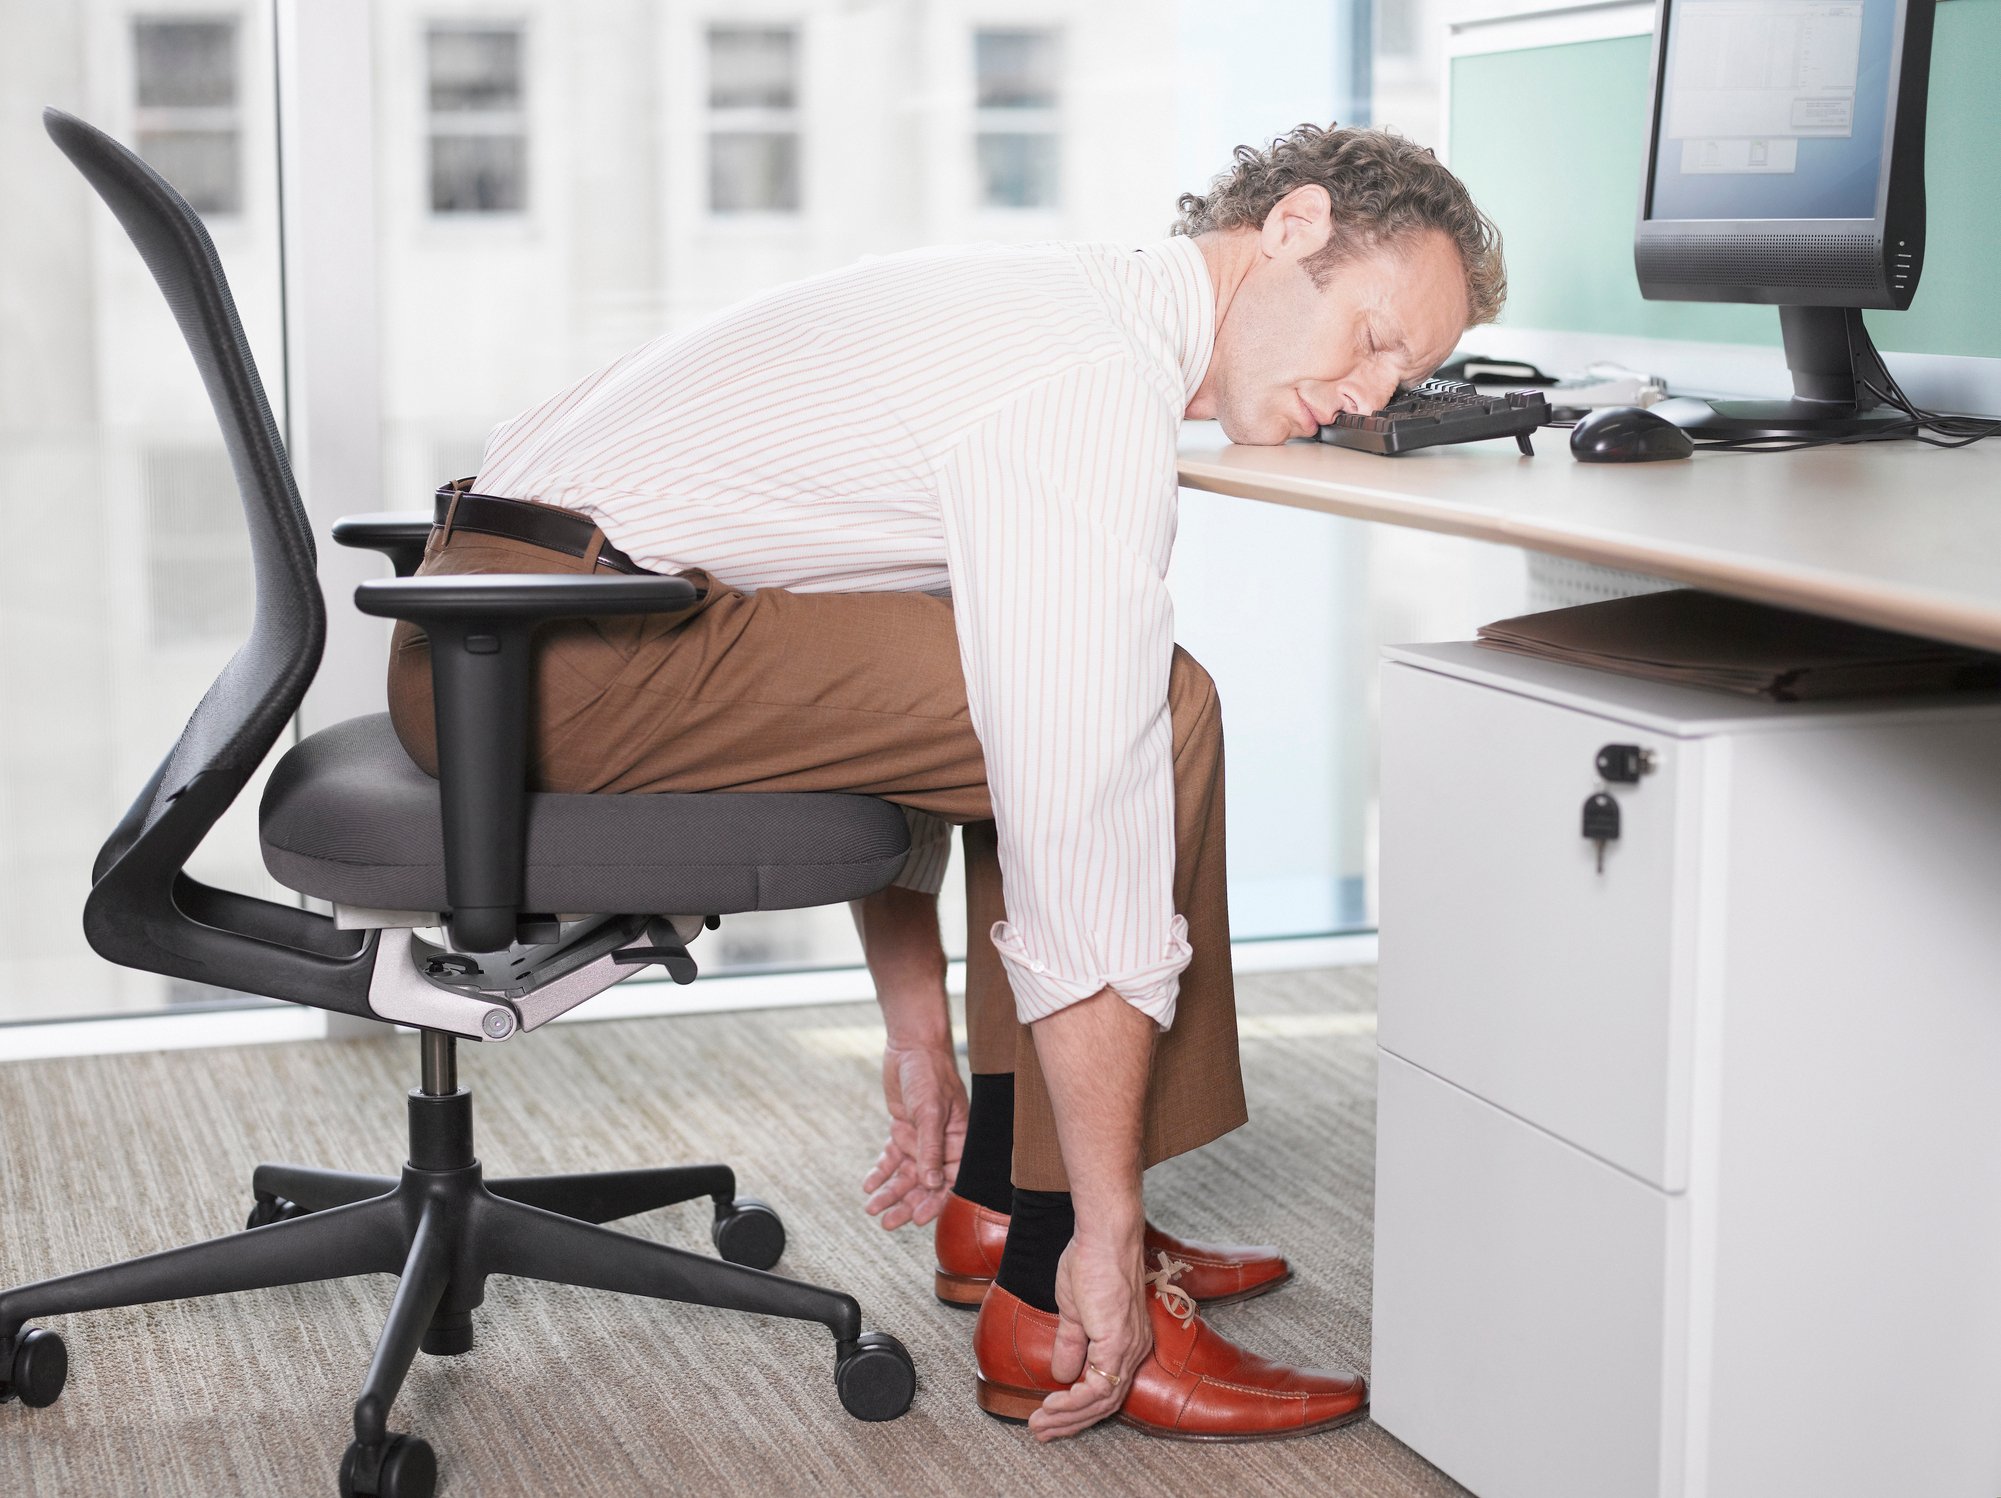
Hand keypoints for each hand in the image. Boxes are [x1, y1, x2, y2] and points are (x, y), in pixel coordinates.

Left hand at [860, 1040, 967, 1229]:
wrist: (911, 1046)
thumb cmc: (929, 1074)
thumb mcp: (929, 1111)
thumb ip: (931, 1148)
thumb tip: (932, 1184)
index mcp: (959, 1141)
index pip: (950, 1181)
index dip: (935, 1203)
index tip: (918, 1221)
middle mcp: (941, 1144)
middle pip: (925, 1184)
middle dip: (907, 1204)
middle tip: (888, 1223)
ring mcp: (921, 1139)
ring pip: (907, 1175)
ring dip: (891, 1192)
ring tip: (872, 1209)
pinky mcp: (903, 1130)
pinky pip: (892, 1159)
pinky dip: (881, 1172)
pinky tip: (868, 1185)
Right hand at [1028, 1229, 1151, 1440]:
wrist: (1103, 1236)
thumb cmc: (1092, 1262)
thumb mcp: (1076, 1310)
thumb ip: (1072, 1343)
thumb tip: (1062, 1374)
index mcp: (1127, 1343)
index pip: (1106, 1390)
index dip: (1078, 1409)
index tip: (1050, 1417)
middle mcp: (1134, 1351)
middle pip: (1105, 1404)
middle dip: (1070, 1422)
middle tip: (1040, 1430)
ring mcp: (1128, 1349)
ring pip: (1101, 1402)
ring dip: (1067, 1416)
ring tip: (1039, 1423)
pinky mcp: (1117, 1344)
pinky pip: (1098, 1388)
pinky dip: (1073, 1402)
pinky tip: (1053, 1405)